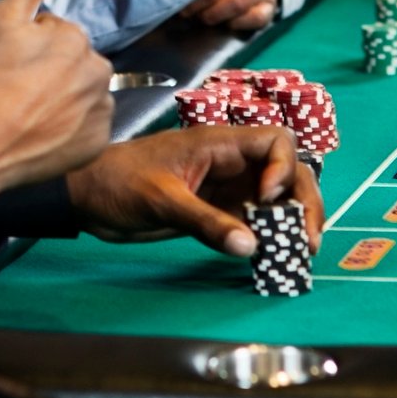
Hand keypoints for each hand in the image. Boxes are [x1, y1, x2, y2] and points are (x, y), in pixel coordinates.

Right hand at [0, 0, 111, 204]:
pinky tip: (40, 132)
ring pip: (81, 94)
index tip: (8, 64)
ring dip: (60, 99)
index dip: (27, 47)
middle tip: (14, 89)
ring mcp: (100, 112)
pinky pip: (86, 127)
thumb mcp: (2, 18)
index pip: (55, 34)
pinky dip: (68, 129)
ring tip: (24, 112)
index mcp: (77, 39)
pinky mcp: (96, 144)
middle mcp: (99, 73)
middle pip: (73, 63)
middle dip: (49, 71)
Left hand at [67, 125, 323, 256]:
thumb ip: (205, 222)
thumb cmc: (117, 183)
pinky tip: (277, 256)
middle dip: (303, 200)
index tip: (268, 197)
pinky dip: (270, 236)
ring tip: (303, 250)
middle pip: (286, 171)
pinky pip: (253, 221)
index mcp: (219, 144)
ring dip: (292, 220)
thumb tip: (250, 245)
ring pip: (275, 199)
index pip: (275, 141)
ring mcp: (225, 189)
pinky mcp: (216, 212)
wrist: (86, 198)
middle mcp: (230, 164)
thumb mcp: (161, 201)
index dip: (284, 166)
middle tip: (309, 238)